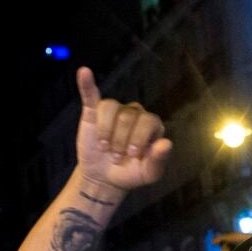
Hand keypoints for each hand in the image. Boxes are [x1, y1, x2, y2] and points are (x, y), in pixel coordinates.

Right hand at [74, 67, 172, 193]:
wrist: (105, 178)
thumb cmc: (131, 172)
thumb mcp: (149, 172)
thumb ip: (159, 159)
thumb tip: (167, 143)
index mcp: (152, 125)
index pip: (149, 121)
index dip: (139, 138)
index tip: (132, 154)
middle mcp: (135, 113)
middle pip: (128, 117)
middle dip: (121, 141)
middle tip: (116, 157)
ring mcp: (115, 112)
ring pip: (111, 108)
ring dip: (106, 131)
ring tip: (104, 147)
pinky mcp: (94, 112)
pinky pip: (91, 94)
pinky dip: (87, 84)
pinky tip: (84, 72)